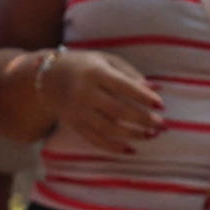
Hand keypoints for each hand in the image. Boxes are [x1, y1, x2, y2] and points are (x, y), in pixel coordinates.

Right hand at [44, 46, 163, 152]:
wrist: (47, 77)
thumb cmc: (84, 66)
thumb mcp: (105, 60)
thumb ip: (130, 73)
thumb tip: (155, 88)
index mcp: (95, 73)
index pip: (124, 87)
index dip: (144, 97)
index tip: (161, 105)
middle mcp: (85, 93)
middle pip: (118, 111)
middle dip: (143, 120)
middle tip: (162, 125)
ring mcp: (78, 111)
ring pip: (108, 128)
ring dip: (132, 135)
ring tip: (151, 136)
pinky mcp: (74, 125)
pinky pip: (95, 140)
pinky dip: (113, 147)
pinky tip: (130, 150)